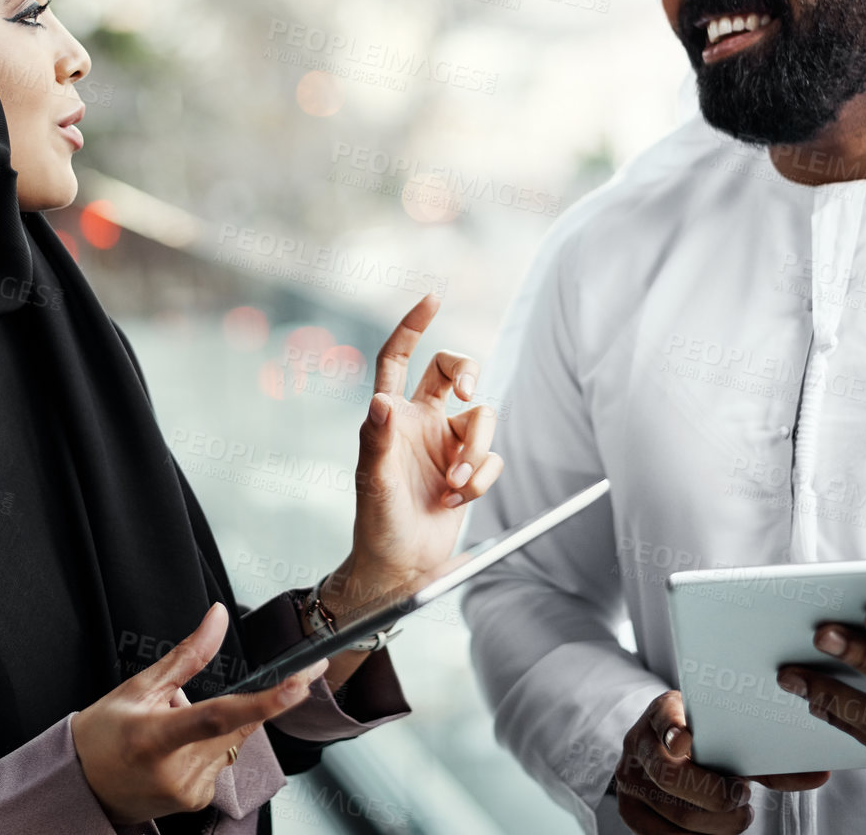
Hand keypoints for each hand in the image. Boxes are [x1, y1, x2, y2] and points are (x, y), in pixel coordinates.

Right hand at [71, 603, 327, 823]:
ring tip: (171, 730)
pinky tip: (177, 750)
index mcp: (154, 736)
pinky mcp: (197, 801)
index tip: (298, 685)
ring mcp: (188, 791)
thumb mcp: (139, 687)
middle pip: (235, 726)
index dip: (263, 702)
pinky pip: (222, 760)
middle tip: (190, 699)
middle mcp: (176, 770)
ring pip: (231, 742)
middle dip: (236, 703)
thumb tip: (218, 617)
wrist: (82, 786)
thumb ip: (188, 655)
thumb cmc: (104, 735)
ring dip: (218, 726)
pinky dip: (209, 747)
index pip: (218, 716)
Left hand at [331, 294, 503, 609]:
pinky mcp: (469, 470)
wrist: (400, 567)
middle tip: (470, 393)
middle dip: (470, 372)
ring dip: (477, 449)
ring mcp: (447, 445)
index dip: (412, 327)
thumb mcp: (373, 482)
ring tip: (455, 483)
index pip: (398, 358)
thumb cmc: (376, 523)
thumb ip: (377, 440)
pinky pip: (491, 458)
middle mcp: (421, 422)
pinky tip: (456, 498)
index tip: (432, 298)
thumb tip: (380, 401)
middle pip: (454, 372)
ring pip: (483, 417)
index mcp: (392, 416)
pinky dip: (480, 478)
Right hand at [616, 690, 829, 832]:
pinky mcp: (630, 809)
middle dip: (714, 796)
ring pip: (673, 813)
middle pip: (671, 777)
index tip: (687, 741)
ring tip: (738, 815)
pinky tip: (718, 830)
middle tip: (743, 797)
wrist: (667, 751)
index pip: (663, 717)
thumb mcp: (729, 739)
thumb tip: (820, 775)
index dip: (672, 729)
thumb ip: (767, 757)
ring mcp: (630, 777)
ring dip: (715, 823)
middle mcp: (638, 742)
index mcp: (662, 712)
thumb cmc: (708, 743)